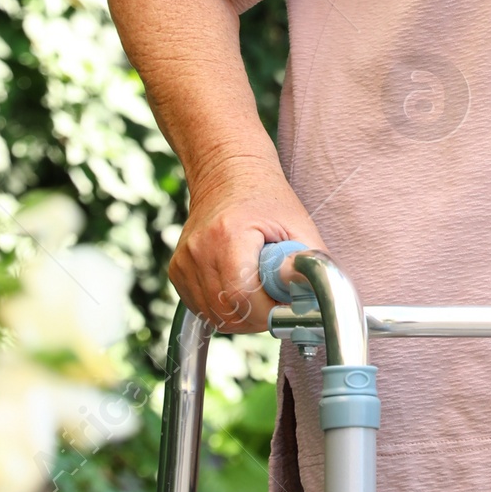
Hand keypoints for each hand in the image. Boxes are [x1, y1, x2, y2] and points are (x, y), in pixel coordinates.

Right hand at [167, 161, 329, 332]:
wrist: (228, 174)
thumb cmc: (267, 198)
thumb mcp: (297, 224)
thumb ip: (309, 263)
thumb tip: (313, 300)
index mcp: (229, 235)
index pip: (242, 296)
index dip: (268, 311)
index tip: (286, 306)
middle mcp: (199, 249)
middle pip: (226, 310)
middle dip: (257, 317)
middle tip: (277, 301)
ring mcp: (184, 261)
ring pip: (213, 315)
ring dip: (241, 316)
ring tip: (260, 292)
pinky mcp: (177, 270)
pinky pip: (201, 308)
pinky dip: (223, 308)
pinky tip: (240, 290)